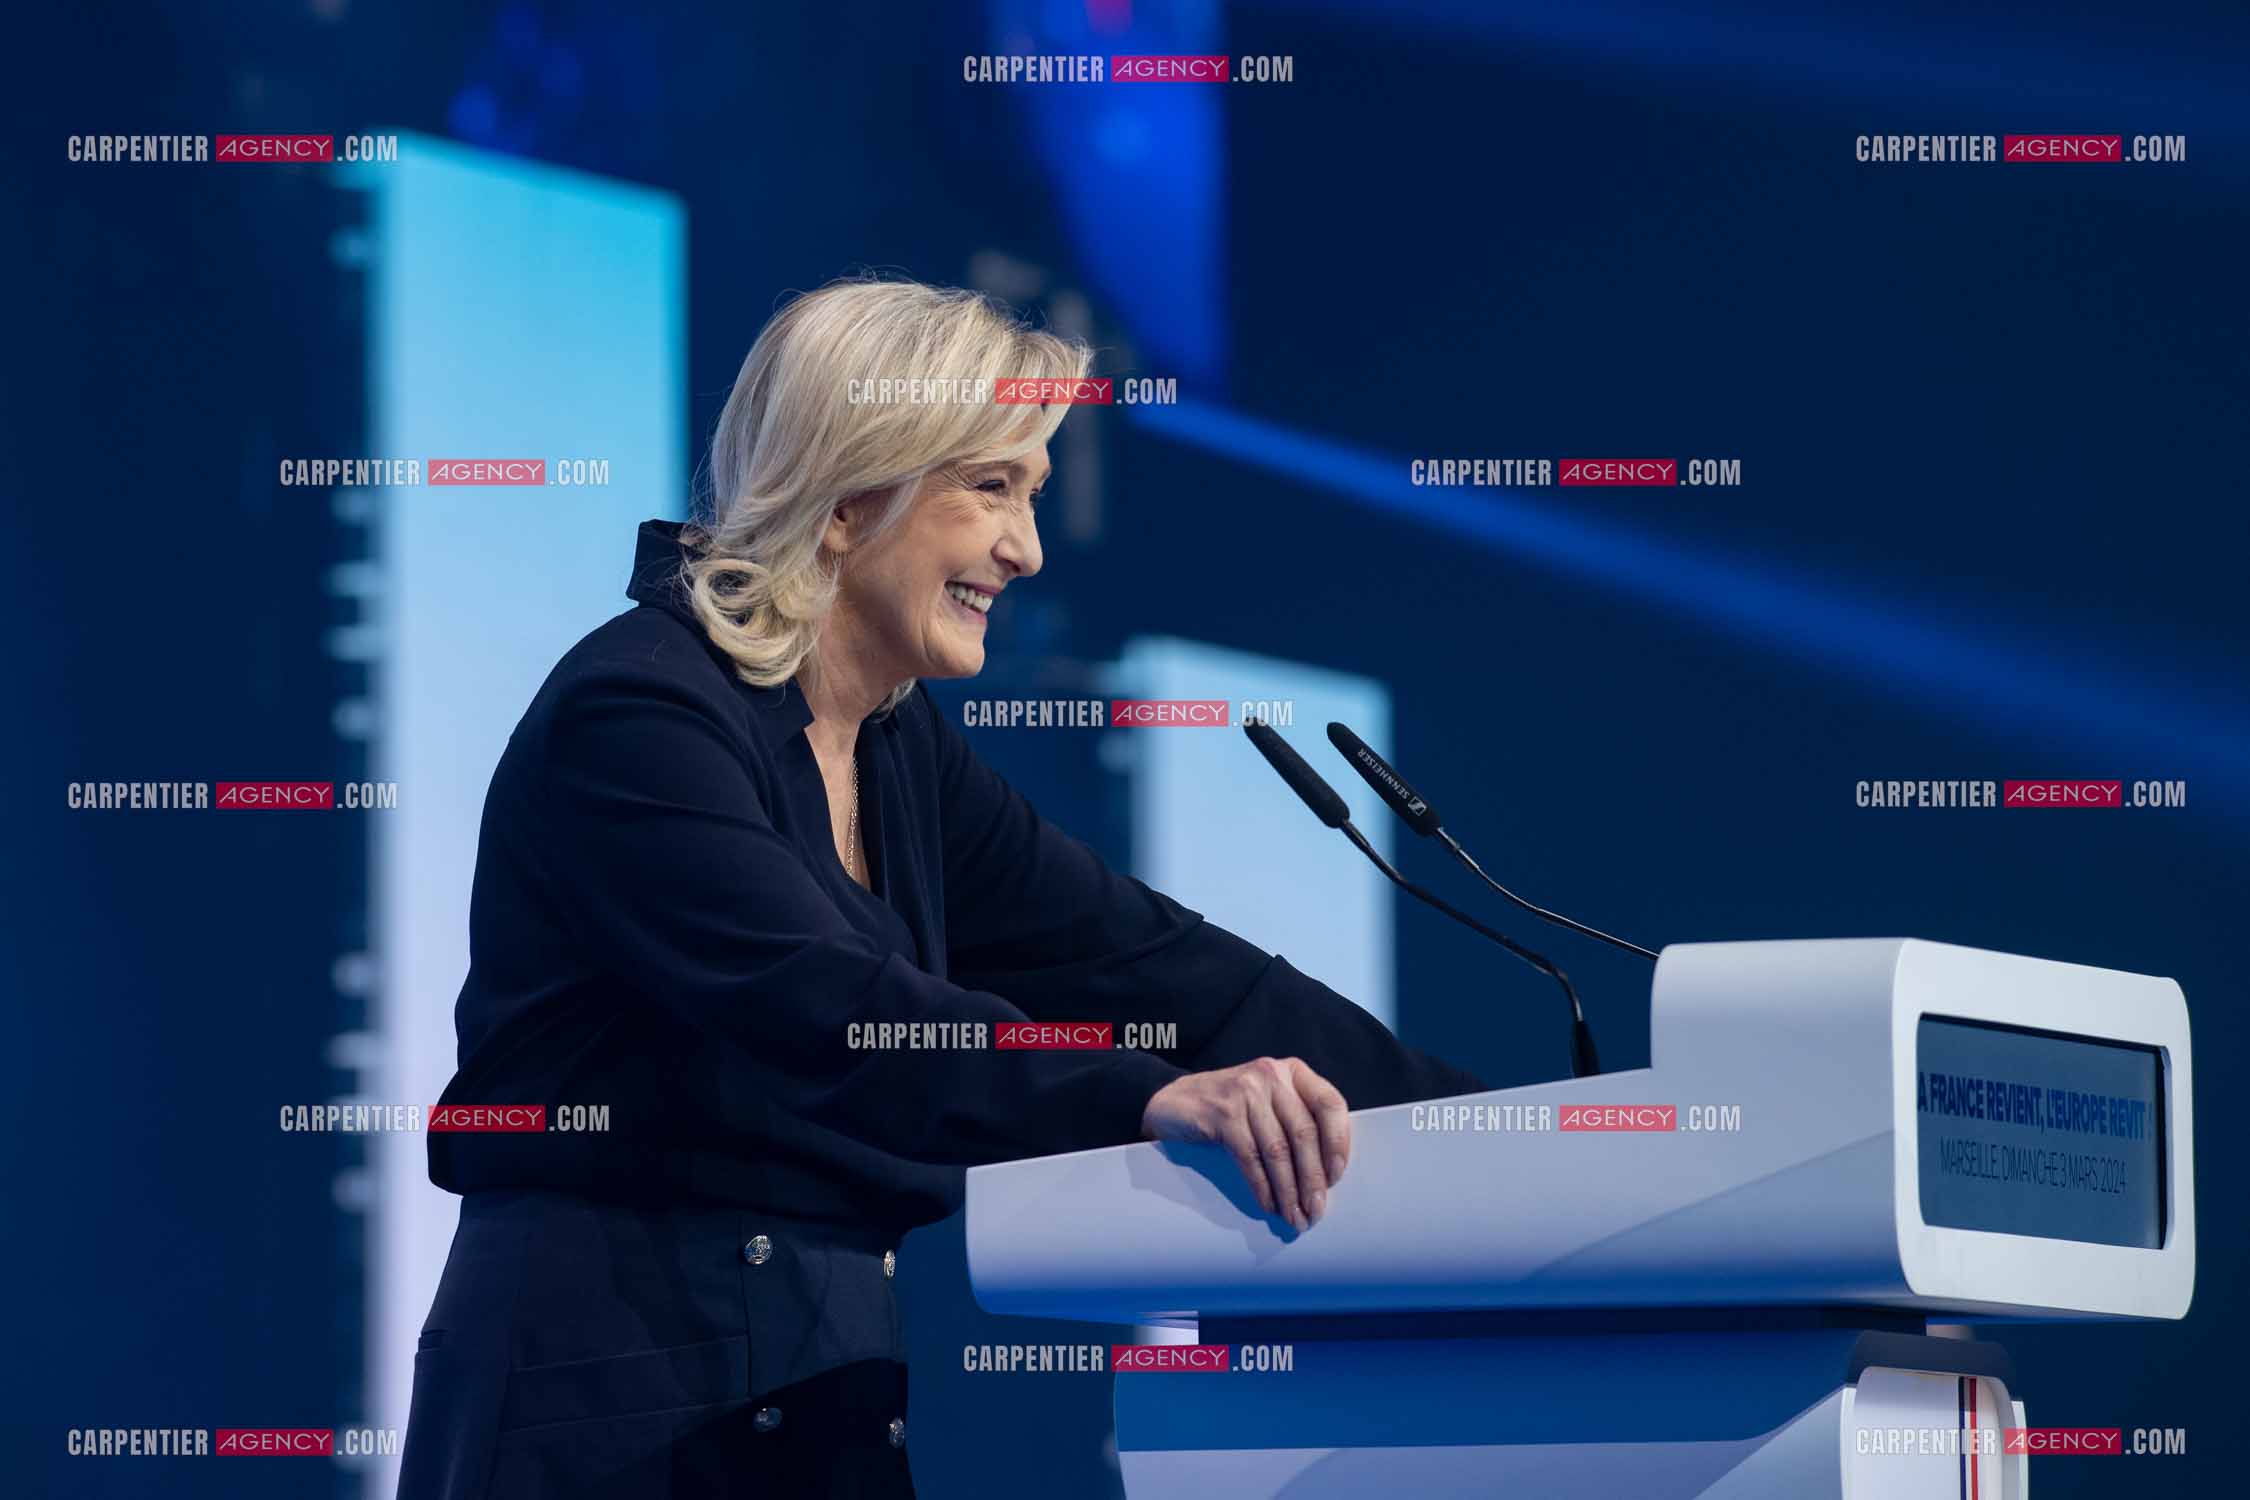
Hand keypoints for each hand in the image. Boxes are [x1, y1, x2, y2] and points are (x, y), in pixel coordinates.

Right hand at [1140, 1057, 1351, 1230]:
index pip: (1330, 1104)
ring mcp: (1246, 1092)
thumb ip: (1297, 1118)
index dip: (1338, 1143)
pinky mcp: (1223, 1114)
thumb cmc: (1231, 1107)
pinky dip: (1262, 1186)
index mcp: (1292, 1071)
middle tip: (1315, 1211)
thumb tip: (1327, 1173)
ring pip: (1277, 1150)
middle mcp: (1271, 1075)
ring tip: (1294, 1216)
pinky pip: (1250, 1158)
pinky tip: (1268, 1205)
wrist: (1173, 1101)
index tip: (1337, 1177)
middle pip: (1304, 1133)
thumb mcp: (1269, 1100)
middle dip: (1312, 1179)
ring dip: (1289, 1191)